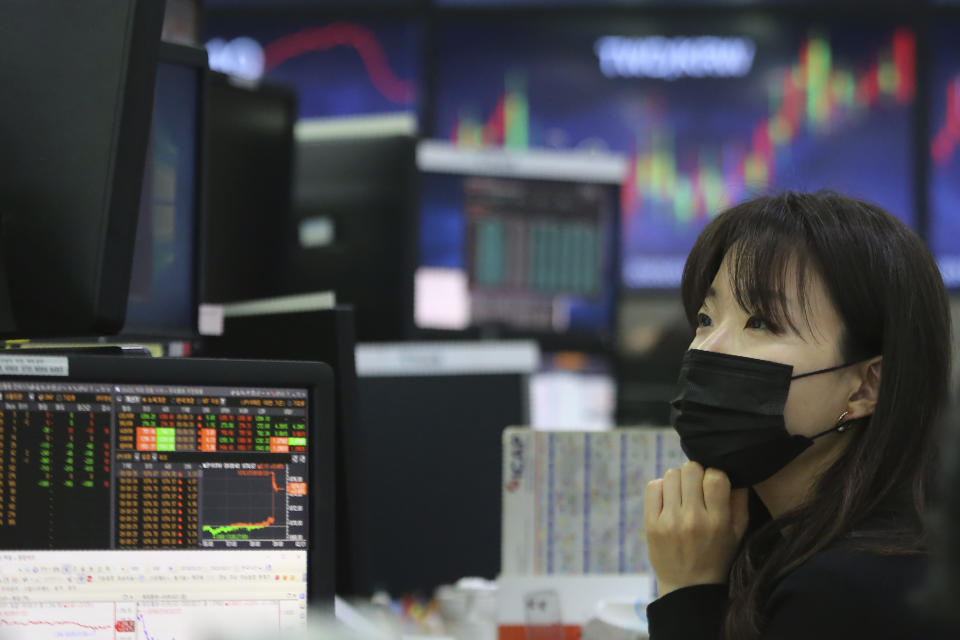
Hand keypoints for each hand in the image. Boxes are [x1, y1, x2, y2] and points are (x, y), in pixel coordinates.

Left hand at [644, 461, 749, 595]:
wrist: (688, 587)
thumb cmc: (717, 557)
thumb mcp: (738, 533)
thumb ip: (740, 501)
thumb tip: (734, 473)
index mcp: (717, 521)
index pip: (716, 476)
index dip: (715, 474)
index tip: (713, 483)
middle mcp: (692, 519)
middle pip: (691, 470)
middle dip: (696, 474)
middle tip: (697, 487)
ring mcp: (669, 521)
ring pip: (671, 475)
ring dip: (678, 480)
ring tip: (683, 494)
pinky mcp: (651, 524)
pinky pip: (653, 487)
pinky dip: (661, 487)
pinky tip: (668, 499)